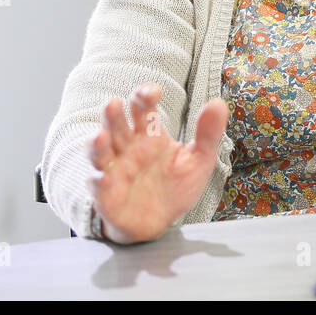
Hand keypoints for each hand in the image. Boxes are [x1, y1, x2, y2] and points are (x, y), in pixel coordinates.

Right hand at [86, 83, 228, 243]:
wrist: (160, 222)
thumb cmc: (175, 186)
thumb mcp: (199, 159)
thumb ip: (208, 133)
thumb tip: (218, 103)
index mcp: (149, 134)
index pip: (143, 108)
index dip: (144, 96)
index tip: (153, 92)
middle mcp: (127, 147)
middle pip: (116, 125)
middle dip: (113, 114)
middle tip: (114, 103)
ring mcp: (114, 169)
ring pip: (99, 151)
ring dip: (96, 143)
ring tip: (100, 136)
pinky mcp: (106, 193)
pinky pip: (97, 185)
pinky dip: (98, 180)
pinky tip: (103, 178)